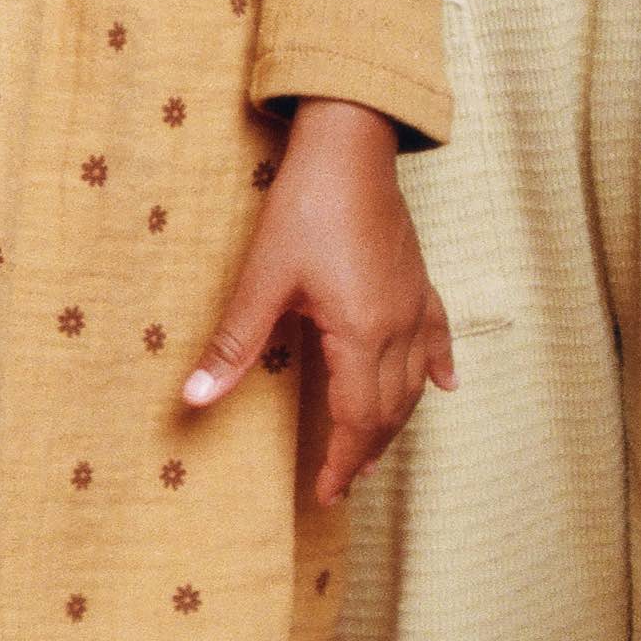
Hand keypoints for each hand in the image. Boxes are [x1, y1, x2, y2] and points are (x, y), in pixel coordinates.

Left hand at [179, 96, 457, 503]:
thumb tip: (195, 397)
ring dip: (394, 423)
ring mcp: (415, 304)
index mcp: (361, 334)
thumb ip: (235, 343)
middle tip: (342, 483)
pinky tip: (445, 386)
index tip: (326, 495)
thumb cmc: (306, 206)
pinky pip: (437, 337)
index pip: (355, 420)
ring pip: (413, 384)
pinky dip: (437, 368)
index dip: (340, 463)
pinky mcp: (419, 281)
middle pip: (388, 411)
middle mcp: (398, 328)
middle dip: (364, 452)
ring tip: (374, 452)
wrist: (351, 146)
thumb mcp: (262, 278)